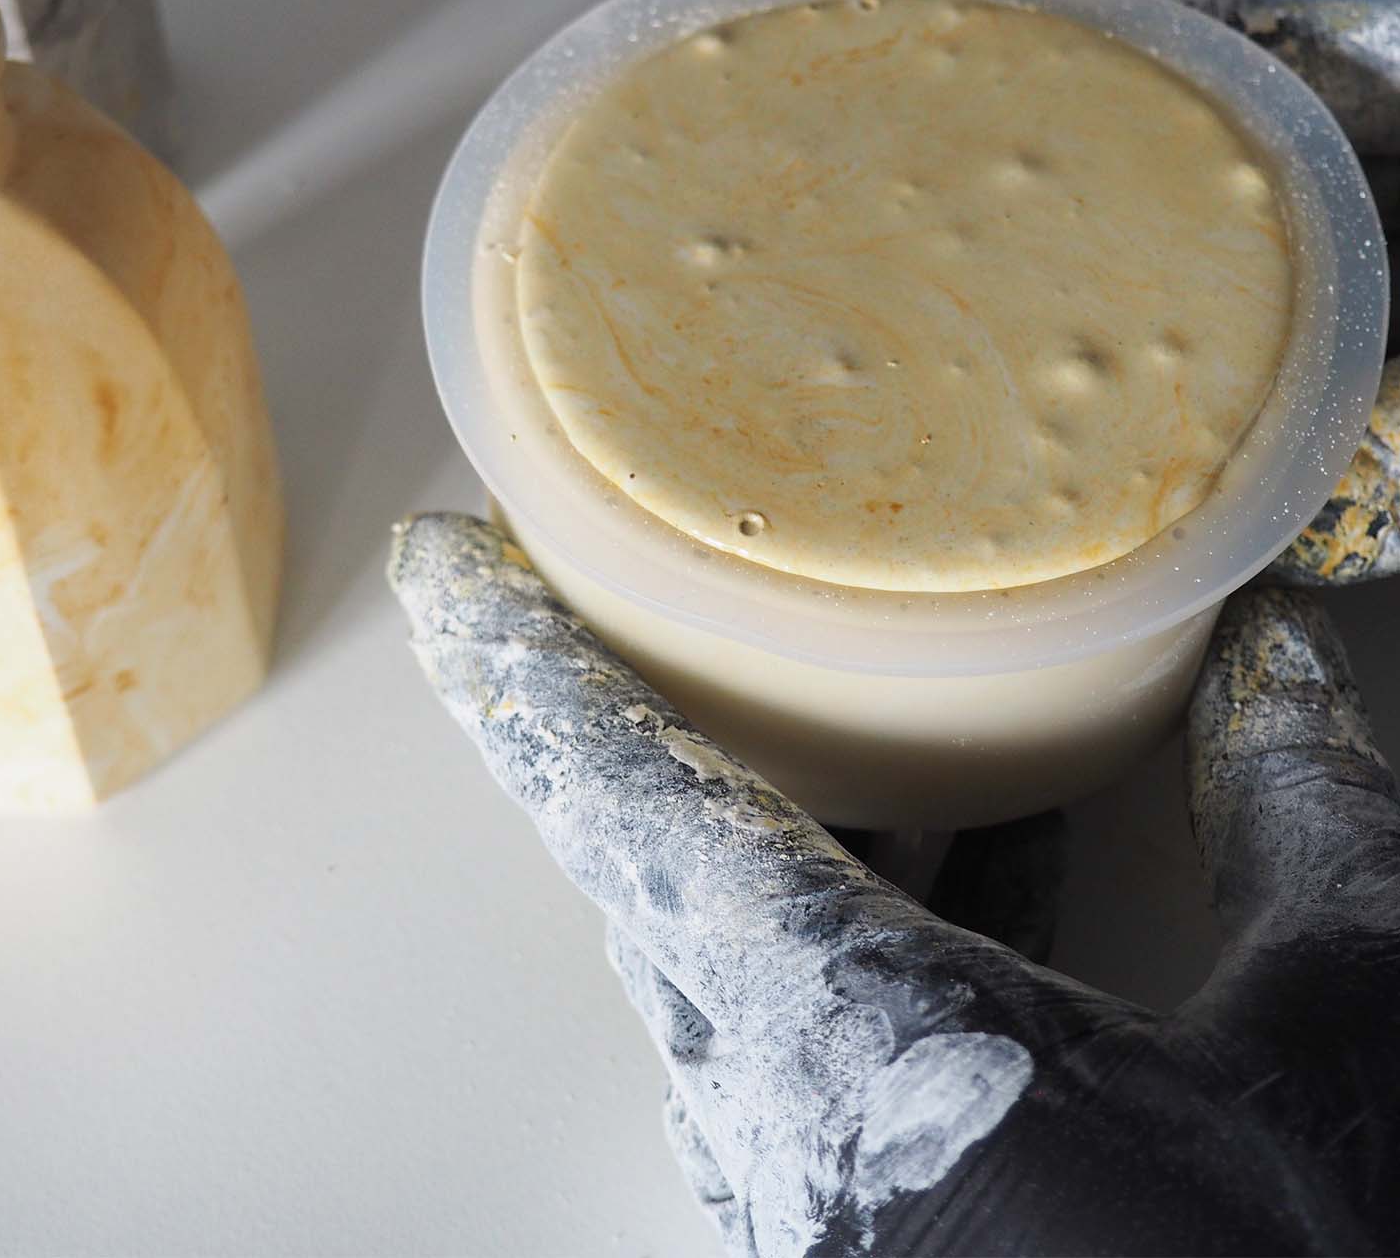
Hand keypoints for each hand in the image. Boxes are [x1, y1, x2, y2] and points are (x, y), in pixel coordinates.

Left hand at [391, 513, 1399, 1255]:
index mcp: (837, 1021)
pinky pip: (825, 995)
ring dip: (811, 797)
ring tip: (870, 689)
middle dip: (658, 696)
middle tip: (658, 578)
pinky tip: (983, 862)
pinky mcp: (853, 1188)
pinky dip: (883, 901)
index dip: (516, 659)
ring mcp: (802, 1151)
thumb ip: (1293, 816)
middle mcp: (775, 1089)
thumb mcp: (1325, 1028)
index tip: (439, 560)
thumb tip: (1272, 658)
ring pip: (757, 916)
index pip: (614, 788)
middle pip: (663, 839)